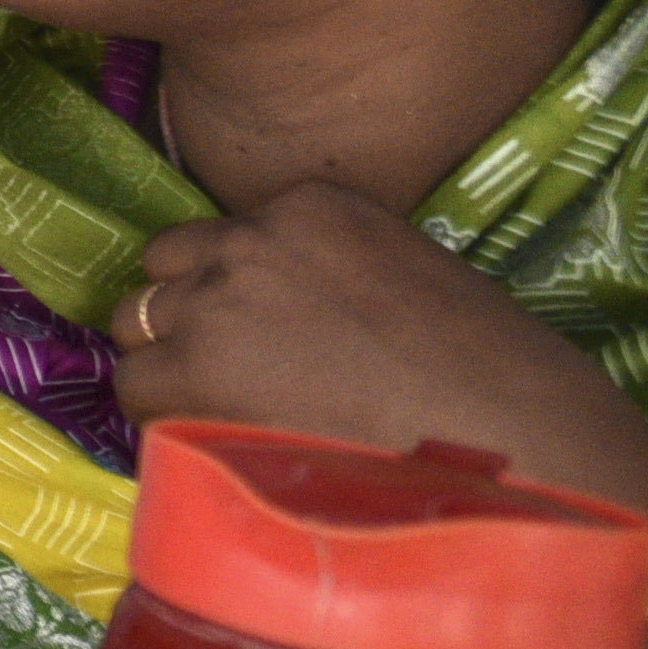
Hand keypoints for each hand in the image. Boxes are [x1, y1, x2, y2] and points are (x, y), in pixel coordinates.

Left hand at [114, 182, 647, 533]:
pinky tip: (224, 444)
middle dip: (191, 321)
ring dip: (173, 368)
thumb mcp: (407, 281)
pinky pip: (135, 388)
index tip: (272, 337)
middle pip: (168, 272)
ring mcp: (218, 298)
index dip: (237, 293)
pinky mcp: (195, 364)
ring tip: (238, 417)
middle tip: (243, 381)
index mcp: (315, 204)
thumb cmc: (490, 378)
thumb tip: (273, 316)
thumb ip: (328, 277)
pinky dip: (162, 417)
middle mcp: (254, 237)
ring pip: (140, 327)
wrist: (512, 437)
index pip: (225, 237)